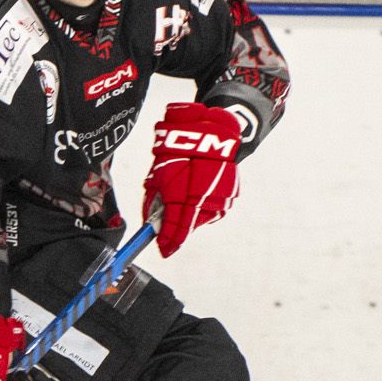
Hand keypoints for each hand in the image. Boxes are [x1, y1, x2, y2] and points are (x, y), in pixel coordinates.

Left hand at [142, 102, 243, 255]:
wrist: (211, 130)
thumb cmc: (178, 149)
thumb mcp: (159, 173)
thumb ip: (154, 200)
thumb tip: (150, 221)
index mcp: (182, 192)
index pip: (175, 226)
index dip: (169, 241)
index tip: (163, 250)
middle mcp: (203, 197)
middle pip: (189, 225)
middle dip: (178, 228)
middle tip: (171, 227)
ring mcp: (220, 196)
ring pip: (204, 217)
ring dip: (194, 213)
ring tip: (188, 195)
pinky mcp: (231, 192)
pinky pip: (217, 208)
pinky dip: (207, 204)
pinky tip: (201, 191)